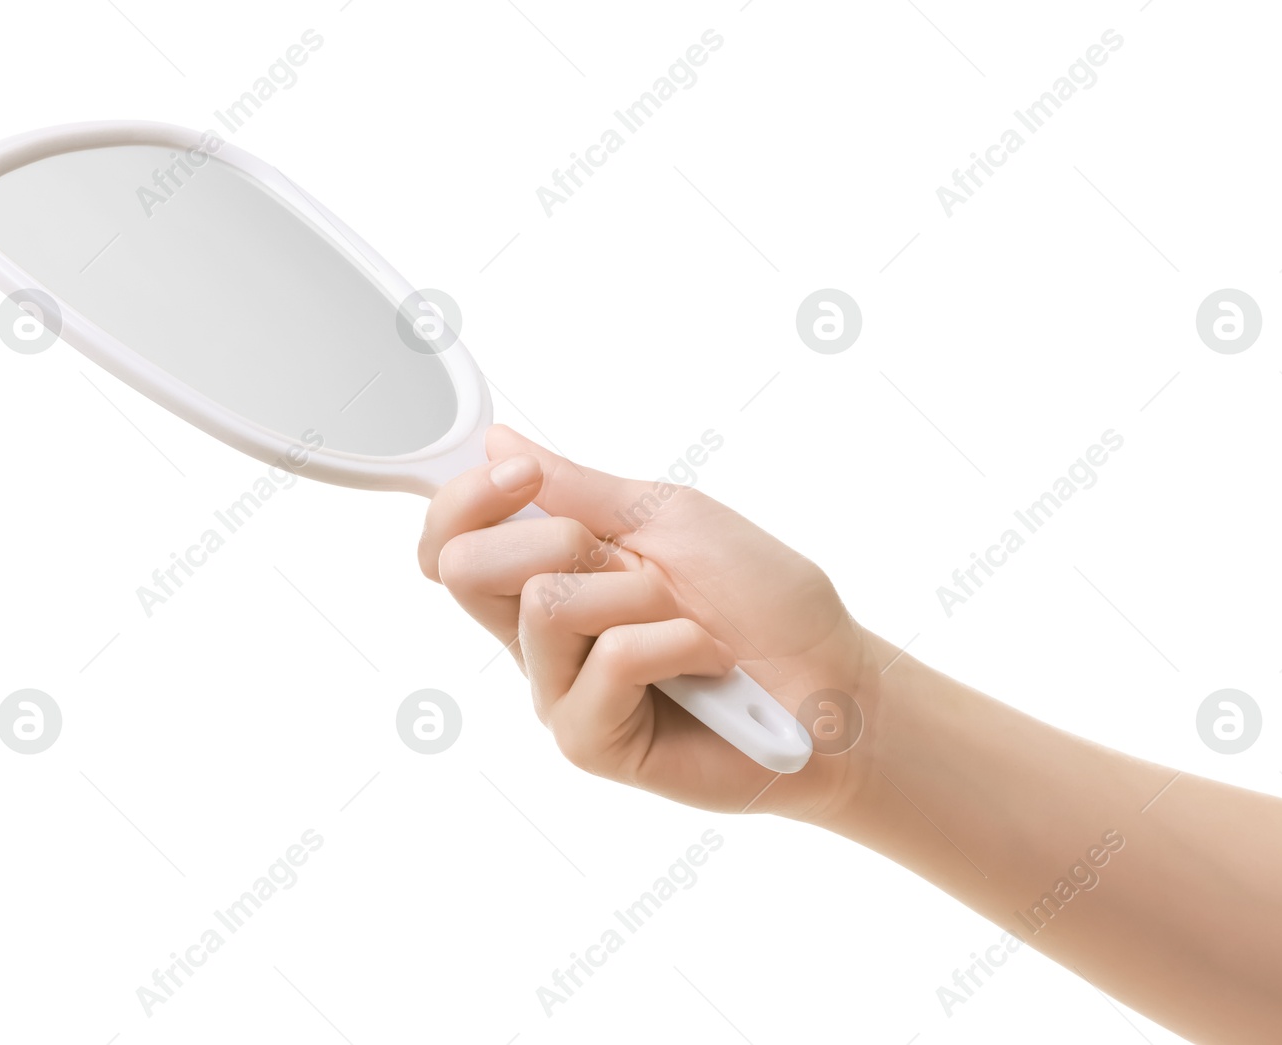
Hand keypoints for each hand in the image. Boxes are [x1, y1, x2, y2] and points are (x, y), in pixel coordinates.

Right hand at [418, 425, 884, 819]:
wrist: (833, 680)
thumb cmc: (764, 602)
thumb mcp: (670, 517)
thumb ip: (577, 489)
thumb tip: (498, 441)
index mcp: (549, 575)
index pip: (449, 539)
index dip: (462, 497)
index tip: (518, 474)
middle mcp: (538, 637)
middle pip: (461, 568)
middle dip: (556, 537)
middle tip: (642, 565)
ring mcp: (560, 691)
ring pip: (544, 604)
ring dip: (642, 594)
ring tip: (691, 621)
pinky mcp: (591, 741)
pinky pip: (610, 658)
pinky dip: (677, 643)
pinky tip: (709, 664)